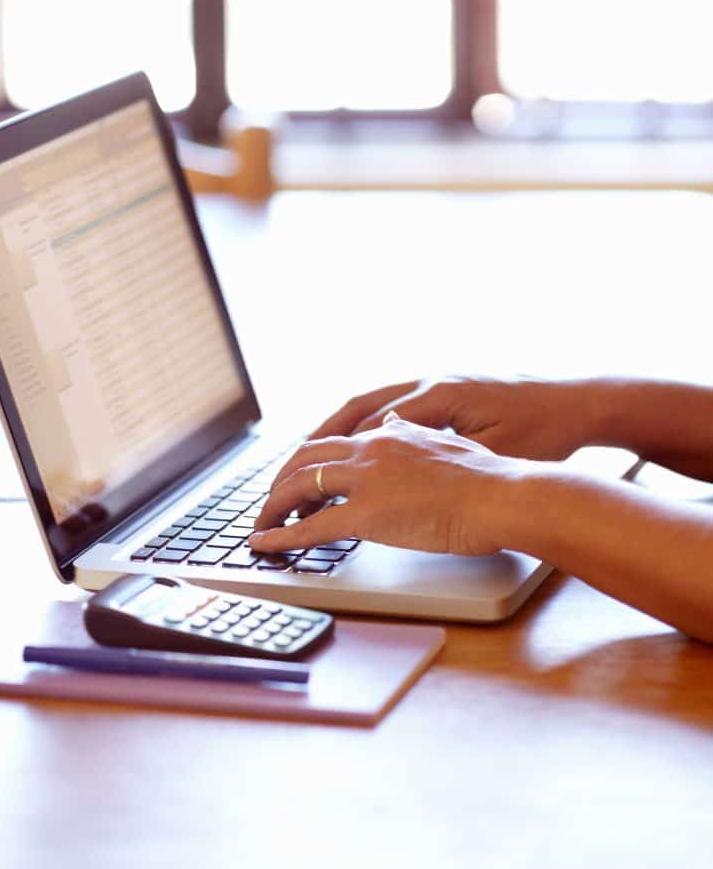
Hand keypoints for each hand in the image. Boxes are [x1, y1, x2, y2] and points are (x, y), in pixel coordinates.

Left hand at [249, 417, 522, 556]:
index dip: (312, 461)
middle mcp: (371, 449)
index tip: (300, 476)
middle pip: (306, 457)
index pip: (336, 442)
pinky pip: (309, 526)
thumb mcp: (448, 443)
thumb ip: (416, 435)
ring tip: (261, 523)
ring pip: (299, 486)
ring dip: (273, 505)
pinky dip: (280, 535)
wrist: (504, 496)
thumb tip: (397, 422)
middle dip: (281, 479)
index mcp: (391, 433)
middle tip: (271, 500)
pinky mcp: (366, 514)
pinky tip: (265, 543)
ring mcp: (366, 480)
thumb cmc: (489, 479)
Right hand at [310, 375, 596, 461]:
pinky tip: (352, 445)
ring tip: (305, 456)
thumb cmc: (546, 429)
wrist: (580, 401)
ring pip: (368, 403)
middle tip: (289, 470)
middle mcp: (430, 384)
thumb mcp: (497, 453)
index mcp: (441, 396)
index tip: (310, 484)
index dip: (336, 457)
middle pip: (357, 408)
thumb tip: (403, 477)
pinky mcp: (444, 392)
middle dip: (319, 439)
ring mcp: (435, 384)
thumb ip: (447, 463)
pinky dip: (361, 423)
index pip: (372, 427)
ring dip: (334, 428)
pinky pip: (388, 405)